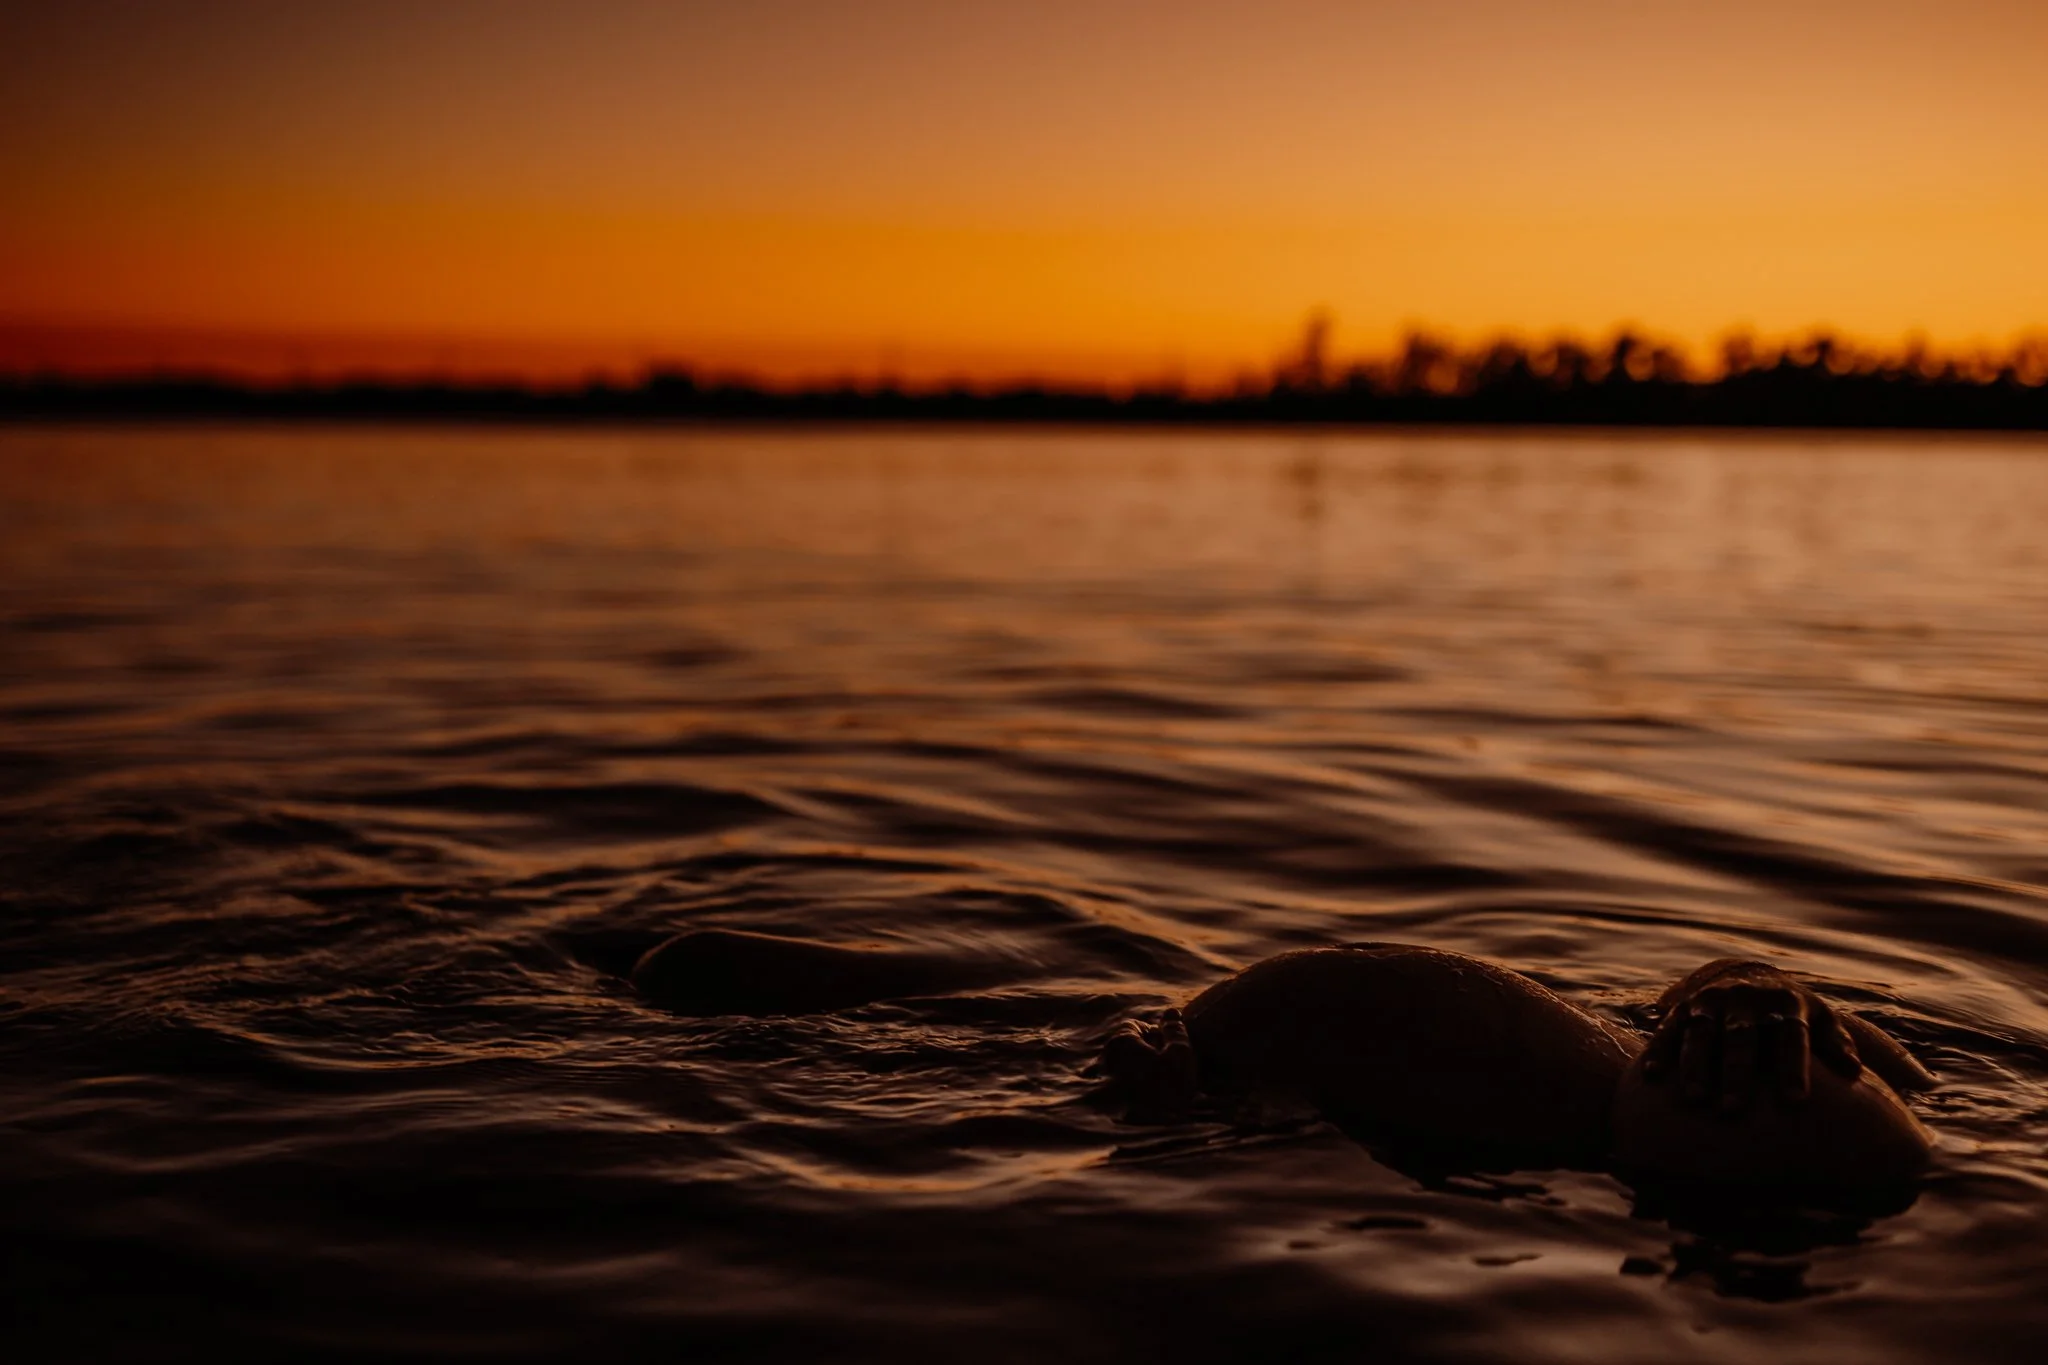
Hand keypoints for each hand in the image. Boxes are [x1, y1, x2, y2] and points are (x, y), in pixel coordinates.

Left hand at [1102, 1008, 1198, 1122]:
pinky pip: (1120, 1095)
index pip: (1136, 1026)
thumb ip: (1175, 1032)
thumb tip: (1170, 1012)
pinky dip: (1133, 1098)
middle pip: (1129, 1049)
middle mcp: (1104, 1060)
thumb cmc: (1162, 1092)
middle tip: (1170, 1076)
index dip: (1157, 1035)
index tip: (1171, 1052)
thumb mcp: (1179, 1056)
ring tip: (1162, 1098)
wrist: (1138, 1142)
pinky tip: (1149, 1112)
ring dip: (1141, 1080)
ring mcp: (1100, 1087)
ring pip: (1125, 1074)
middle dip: (1148, 1058)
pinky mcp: (1101, 1110)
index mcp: (1119, 1042)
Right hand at [1641, 961, 1861, 1109]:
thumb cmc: (1794, 1015)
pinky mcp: (1685, 1005)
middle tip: (1732, 1111)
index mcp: (1786, 1003)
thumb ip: (1836, 1044)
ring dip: (1696, 1064)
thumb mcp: (1821, 1022)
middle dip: (1737, 1072)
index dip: (1793, 1068)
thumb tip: (1852, 1072)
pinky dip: (1661, 1050)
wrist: (1753, 977)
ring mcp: (1712, 1000)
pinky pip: (1670, 1028)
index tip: (1796, 1103)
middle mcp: (1747, 997)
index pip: (1791, 1036)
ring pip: (1702, 1031)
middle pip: (1741, 1035)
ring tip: (1695, 1099)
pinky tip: (1653, 1076)